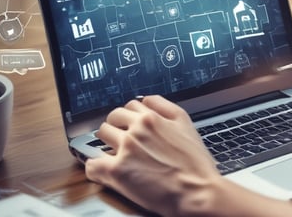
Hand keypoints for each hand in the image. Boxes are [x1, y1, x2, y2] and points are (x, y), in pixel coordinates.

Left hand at [84, 95, 219, 215]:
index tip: (131, 125)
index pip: (130, 106)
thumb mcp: (186, 124)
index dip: (131, 116)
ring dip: (106, 143)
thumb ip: (165, 107)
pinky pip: (93, 164)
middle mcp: (137, 130)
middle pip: (113, 117)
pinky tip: (103, 171)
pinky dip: (95, 167)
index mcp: (152, 118)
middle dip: (117, 126)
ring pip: (101, 135)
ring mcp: (125, 149)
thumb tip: (147, 100)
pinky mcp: (117, 171)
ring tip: (115, 154)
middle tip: (122, 139)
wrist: (198, 191)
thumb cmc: (195, 164)